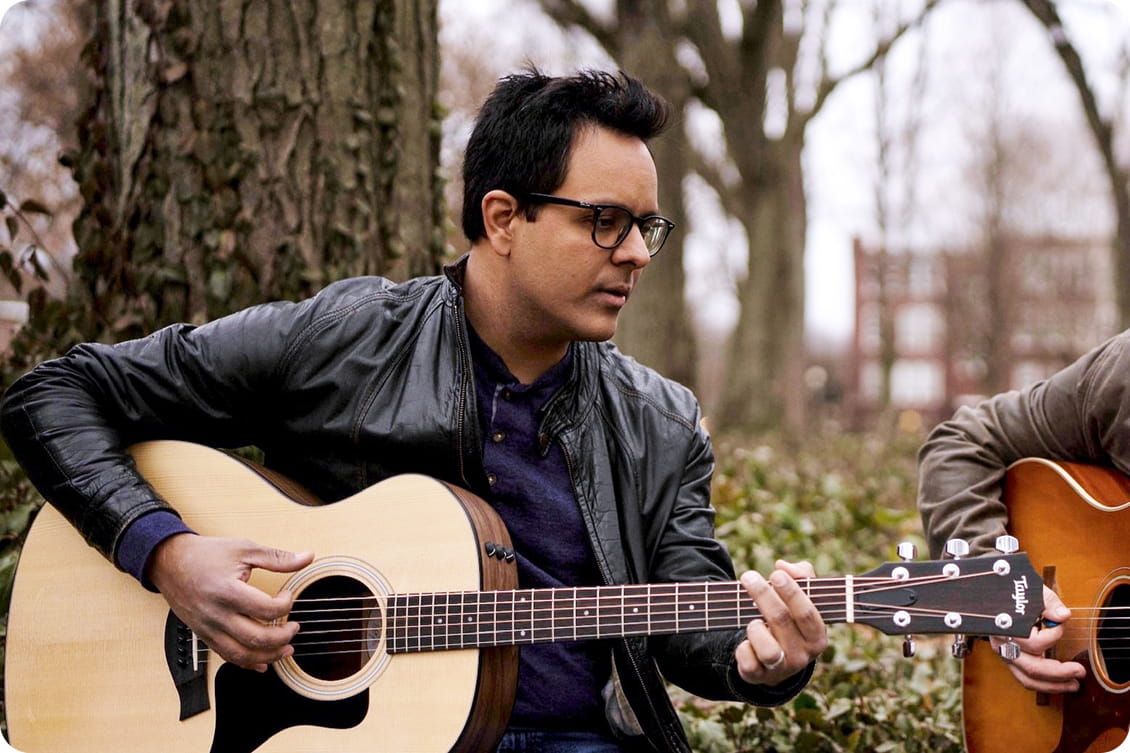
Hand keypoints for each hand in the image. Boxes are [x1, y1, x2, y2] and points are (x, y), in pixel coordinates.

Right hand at [147, 533, 314, 671]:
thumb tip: (307, 557)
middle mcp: (217, 614)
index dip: (285, 605)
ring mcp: (208, 628)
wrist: (169, 563)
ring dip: (268, 656)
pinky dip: (247, 663)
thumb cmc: (206, 555)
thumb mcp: (244, 549)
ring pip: (241, 654)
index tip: (289, 596)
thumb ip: (277, 557)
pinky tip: (262, 663)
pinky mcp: (204, 635)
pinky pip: (226, 656)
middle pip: (255, 638)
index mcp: (228, 591)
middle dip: (282, 637)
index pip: (266, 609)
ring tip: (286, 649)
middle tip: (294, 627)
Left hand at [734, 559, 827, 685]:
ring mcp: (781, 669)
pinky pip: (748, 662)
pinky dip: (742, 649)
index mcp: (817, 637)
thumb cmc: (791, 619)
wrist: (776, 660)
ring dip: (755, 628)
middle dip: (763, 595)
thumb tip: (783, 566)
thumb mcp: (802, 597)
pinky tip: (745, 641)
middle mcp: (802, 655)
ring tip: (752, 621)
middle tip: (748, 576)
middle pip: (781, 621)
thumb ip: (801, 575)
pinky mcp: (759, 676)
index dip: (792, 592)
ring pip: (768, 649)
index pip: (807, 613)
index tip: (775, 573)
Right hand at [989, 585, 1085, 692]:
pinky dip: (1043, 684)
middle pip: (1032, 667)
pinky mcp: (1009, 660)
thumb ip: (1048, 602)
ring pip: (1027, 679)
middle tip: (1080, 671)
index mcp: (1006, 628)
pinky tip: (1060, 682)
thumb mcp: (1030, 590)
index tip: (1061, 623)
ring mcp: (1004, 654)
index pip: (1034, 642)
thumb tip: (1063, 616)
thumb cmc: (1010, 592)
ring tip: (1074, 685)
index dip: (1054, 636)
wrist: (989, 595)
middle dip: (1059, 673)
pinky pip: (1025, 678)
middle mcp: (1003, 645)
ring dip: (1053, 685)